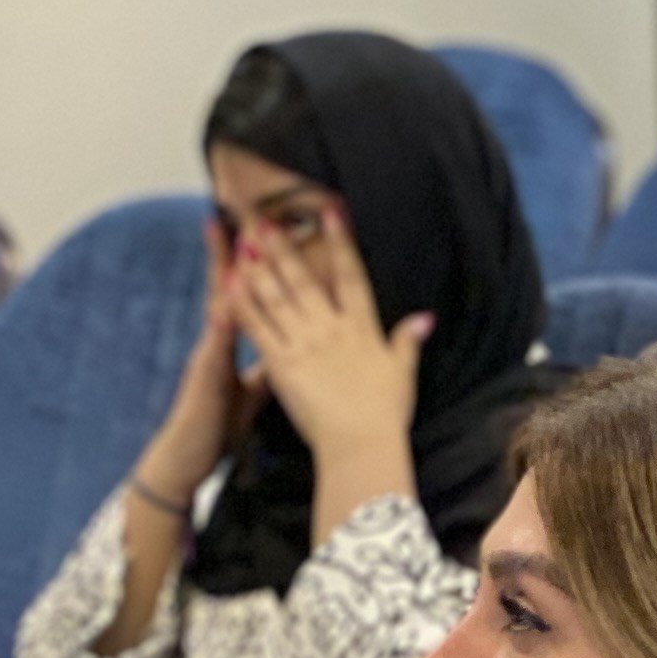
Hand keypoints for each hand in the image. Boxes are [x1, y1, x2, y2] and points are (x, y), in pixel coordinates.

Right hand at [137, 222, 268, 509]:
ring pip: (218, 305)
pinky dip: (220, 324)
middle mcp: (218, 340)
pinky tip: (225, 302)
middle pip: (228, 286)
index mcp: (231, 342)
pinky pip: (214, 346)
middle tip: (242, 211)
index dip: (253, 265)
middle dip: (233, 250)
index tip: (263, 233)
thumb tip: (293, 344)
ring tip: (227, 236)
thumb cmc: (219, 424)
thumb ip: (268, 362)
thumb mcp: (252, 389)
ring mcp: (208, 354)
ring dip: (222, 272)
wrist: (191, 458)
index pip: (245, 294)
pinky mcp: (203, 376)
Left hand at [230, 205, 427, 470]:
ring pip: (276, 295)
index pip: (351, 276)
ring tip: (243, 242)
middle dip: (283, 247)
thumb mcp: (403, 375)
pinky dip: (243, 303)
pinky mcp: (282, 363)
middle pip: (304, 278)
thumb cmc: (385, 415)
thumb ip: (408, 342)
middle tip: (264, 220)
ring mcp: (304, 343)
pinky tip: (230, 283)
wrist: (362, 445)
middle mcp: (331, 328)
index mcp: (362, 329)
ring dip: (258, 266)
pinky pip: (258, 326)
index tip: (330, 212)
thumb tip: (426, 318)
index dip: (341, 242)